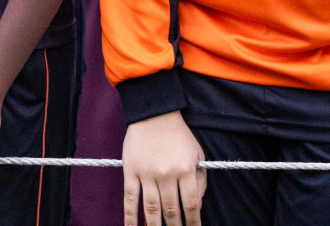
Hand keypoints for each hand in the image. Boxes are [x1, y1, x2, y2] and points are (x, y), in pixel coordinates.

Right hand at [122, 111, 205, 225]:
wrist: (154, 114)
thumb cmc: (179, 135)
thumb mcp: (197, 153)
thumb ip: (200, 178)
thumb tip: (197, 204)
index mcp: (186, 169)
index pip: (191, 203)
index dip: (193, 220)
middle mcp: (167, 174)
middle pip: (171, 209)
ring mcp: (147, 174)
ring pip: (151, 209)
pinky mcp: (131, 173)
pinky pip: (130, 200)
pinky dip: (130, 217)